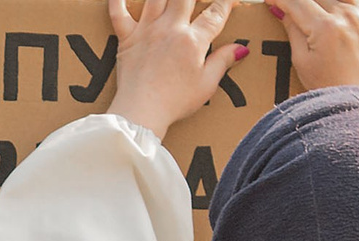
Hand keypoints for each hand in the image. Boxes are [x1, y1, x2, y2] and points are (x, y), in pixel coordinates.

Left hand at [107, 0, 247, 136]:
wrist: (142, 112)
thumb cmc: (174, 102)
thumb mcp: (206, 85)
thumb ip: (223, 61)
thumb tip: (241, 48)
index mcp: (192, 41)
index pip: (215, 13)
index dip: (226, 2)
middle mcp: (170, 28)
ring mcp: (147, 30)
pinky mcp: (127, 37)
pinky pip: (117, 11)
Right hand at [271, 0, 358, 95]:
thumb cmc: (329, 87)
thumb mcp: (302, 61)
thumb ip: (292, 30)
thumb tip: (281, 9)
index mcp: (325, 27)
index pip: (297, 1)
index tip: (270, 0)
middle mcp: (346, 16)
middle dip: (298, 1)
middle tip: (289, 8)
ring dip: (321, 1)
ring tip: (312, 10)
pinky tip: (338, 4)